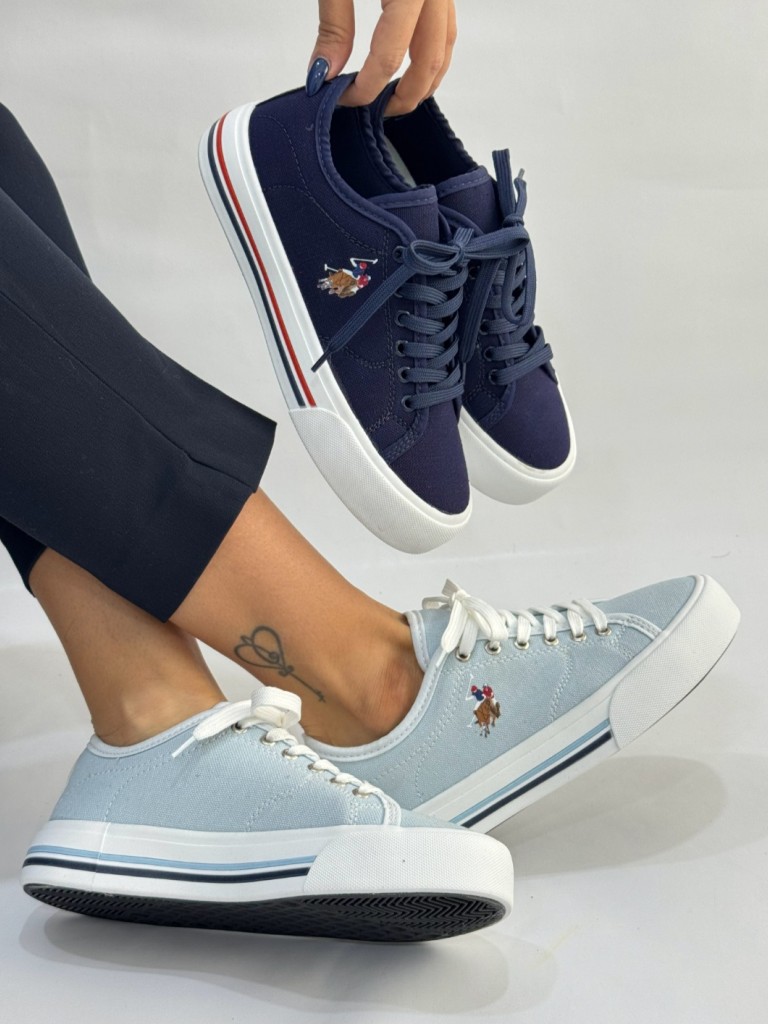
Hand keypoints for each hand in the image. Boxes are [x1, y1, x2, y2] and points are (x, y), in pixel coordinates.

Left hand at [307, 0, 456, 113]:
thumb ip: (333, 26)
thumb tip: (325, 73)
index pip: (389, 56)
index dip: (366, 86)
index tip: (342, 97)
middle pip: (428, 60)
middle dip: (403, 96)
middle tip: (375, 110)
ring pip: (444, 48)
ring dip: (424, 80)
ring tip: (395, 96)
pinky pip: (446, 29)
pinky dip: (431, 54)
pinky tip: (411, 66)